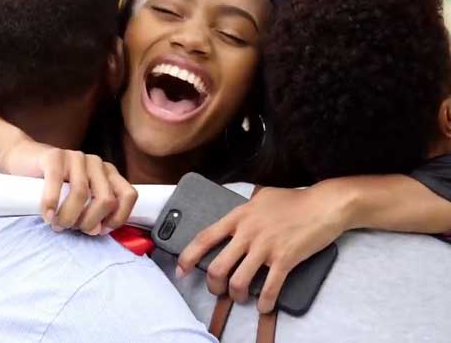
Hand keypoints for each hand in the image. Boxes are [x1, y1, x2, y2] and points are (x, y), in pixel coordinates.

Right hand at [0, 135, 137, 235]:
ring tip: (57, 225)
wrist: (23, 160)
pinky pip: (56, 182)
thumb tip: (96, 230)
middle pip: (106, 199)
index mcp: (108, 173)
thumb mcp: (79, 198)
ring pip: (81, 193)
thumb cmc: (55, 186)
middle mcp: (96, 163)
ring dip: (68, 217)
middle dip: (89, 222)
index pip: (129, 195)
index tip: (100, 230)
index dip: (118, 218)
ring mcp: (76, 157)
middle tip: (73, 228)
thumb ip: (92, 212)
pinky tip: (47, 215)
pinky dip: (51, 204)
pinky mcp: (54, 156)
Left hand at [176, 184, 351, 312]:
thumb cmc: (293, 200)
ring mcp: (266, 247)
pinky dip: (265, 302)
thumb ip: (243, 212)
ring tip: (240, 297)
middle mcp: (248, 232)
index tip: (181, 269)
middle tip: (217, 289)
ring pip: (239, 281)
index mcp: (238, 216)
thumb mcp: (260, 199)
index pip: (204, 238)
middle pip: (218, 266)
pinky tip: (264, 306)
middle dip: (213, 285)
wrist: (324, 204)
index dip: (188, 256)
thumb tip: (231, 223)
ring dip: (236, 295)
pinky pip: (270, 288)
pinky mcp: (285, 259)